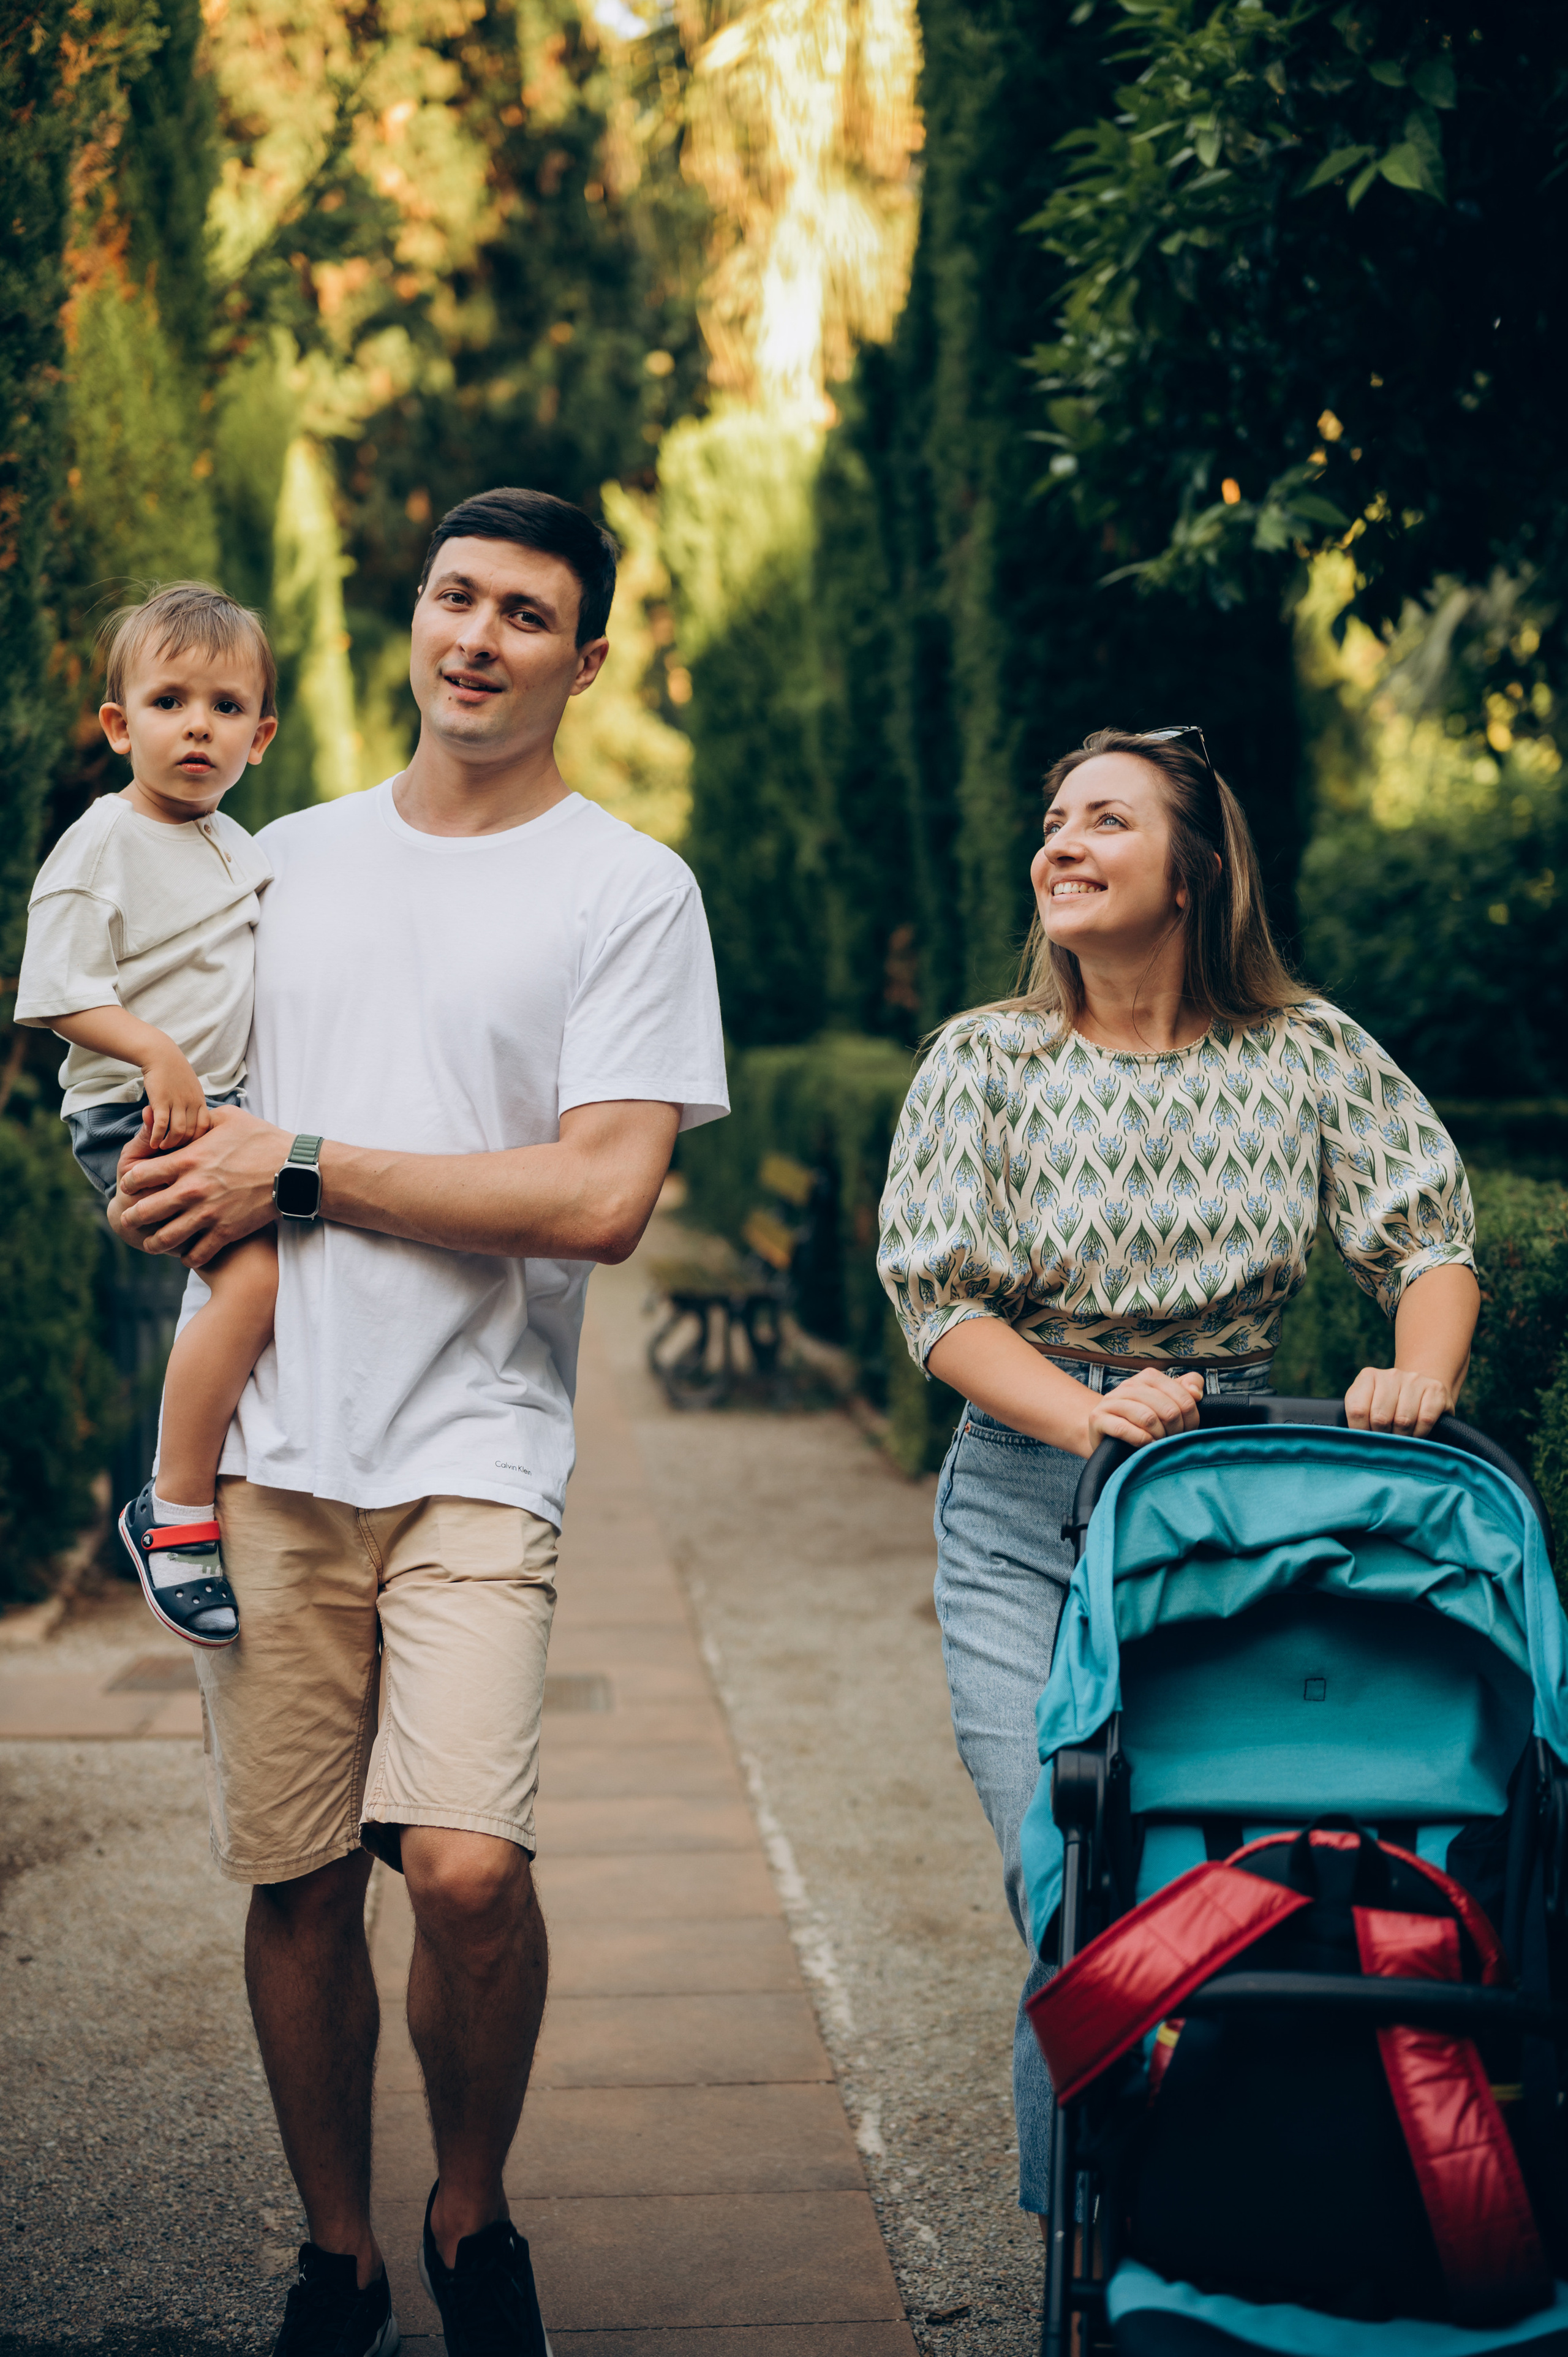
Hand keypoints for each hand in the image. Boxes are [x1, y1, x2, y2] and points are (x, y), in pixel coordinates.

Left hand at [116, 1105, 288, 1266]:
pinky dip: (187, 1257)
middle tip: (130, 1219)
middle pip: (143, 1211)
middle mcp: (191, 1190)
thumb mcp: (228, 1118)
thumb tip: (183, 1116)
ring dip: (154, 1243)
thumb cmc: (262, 1140)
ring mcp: (207, 1214)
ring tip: (151, 1243)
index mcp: (186, 1161)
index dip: (127, 1183)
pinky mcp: (225, 1232)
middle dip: (131, 1217)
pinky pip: (196, 1253)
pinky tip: (186, 1254)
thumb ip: (200, 1118)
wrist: (293, 1170)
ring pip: (165, 1238)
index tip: (129, 1187)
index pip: (137, 1176)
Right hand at [141, 1047, 211, 1151]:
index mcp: (200, 1100)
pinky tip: (153, 1142)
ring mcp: (177, 1102)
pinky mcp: (161, 1100)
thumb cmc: (174, 1072)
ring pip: (178, 1131)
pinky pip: (162, 1125)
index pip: (205, 1126)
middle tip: (174, 1151)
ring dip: (170, 1143)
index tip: (188, 1145)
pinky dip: (157, 1136)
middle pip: (192, 1132)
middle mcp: (191, 1102)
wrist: (160, 1055)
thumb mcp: (191, 1087)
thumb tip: (195, 1119)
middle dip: (183, 1145)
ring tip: (162, 1147)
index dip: (197, 1139)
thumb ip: (194, 1103)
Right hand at [1079, 1367, 1204, 1455]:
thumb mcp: (1166, 1402)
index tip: (1187, 1430)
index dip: (1192, 1418)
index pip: (1184, 1396)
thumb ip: (1186, 1390)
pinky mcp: (1098, 1418)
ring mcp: (1111, 1401)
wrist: (1105, 1433)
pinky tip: (1145, 1445)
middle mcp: (1128, 1385)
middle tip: (1173, 1440)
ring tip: (1159, 1443)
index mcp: (1148, 1377)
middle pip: (1168, 1409)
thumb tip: (1196, 1394)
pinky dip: (1141, 1440)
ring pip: (1148, 1418)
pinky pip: (1124, 1429)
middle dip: (1176, 1430)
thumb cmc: (1141, 1421)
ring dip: (1159, 1436)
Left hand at [1345, 1365, 1452, 1437]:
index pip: (1357, 1410)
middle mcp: (1391, 1375)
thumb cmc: (1390, 1406)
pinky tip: (1417, 1432)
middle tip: (1387, 1439)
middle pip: (1380, 1417)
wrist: (1423, 1392)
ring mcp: (1414, 1380)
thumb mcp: (1369, 1406)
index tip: (1366, 1439)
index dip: (1361, 1431)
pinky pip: (1425, 1420)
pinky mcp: (1436, 1389)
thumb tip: (1356, 1443)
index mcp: (1368, 1377)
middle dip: (1383, 1435)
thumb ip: (1359, 1418)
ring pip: (1403, 1420)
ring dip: (1402, 1436)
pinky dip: (1420, 1433)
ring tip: (1402, 1437)